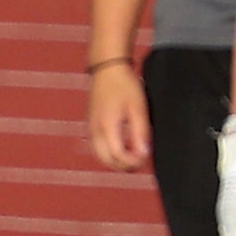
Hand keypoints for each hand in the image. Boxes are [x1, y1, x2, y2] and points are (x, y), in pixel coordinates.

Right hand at [86, 58, 152, 172]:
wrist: (107, 69)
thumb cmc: (124, 86)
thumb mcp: (138, 108)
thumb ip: (140, 132)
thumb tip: (144, 153)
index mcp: (107, 127)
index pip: (118, 155)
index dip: (132, 162)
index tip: (144, 159)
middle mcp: (95, 130)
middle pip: (106, 160)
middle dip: (123, 166)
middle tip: (139, 163)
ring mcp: (91, 128)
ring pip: (100, 155)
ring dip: (115, 161)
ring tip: (131, 158)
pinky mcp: (91, 124)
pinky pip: (97, 147)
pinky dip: (108, 153)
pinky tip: (122, 147)